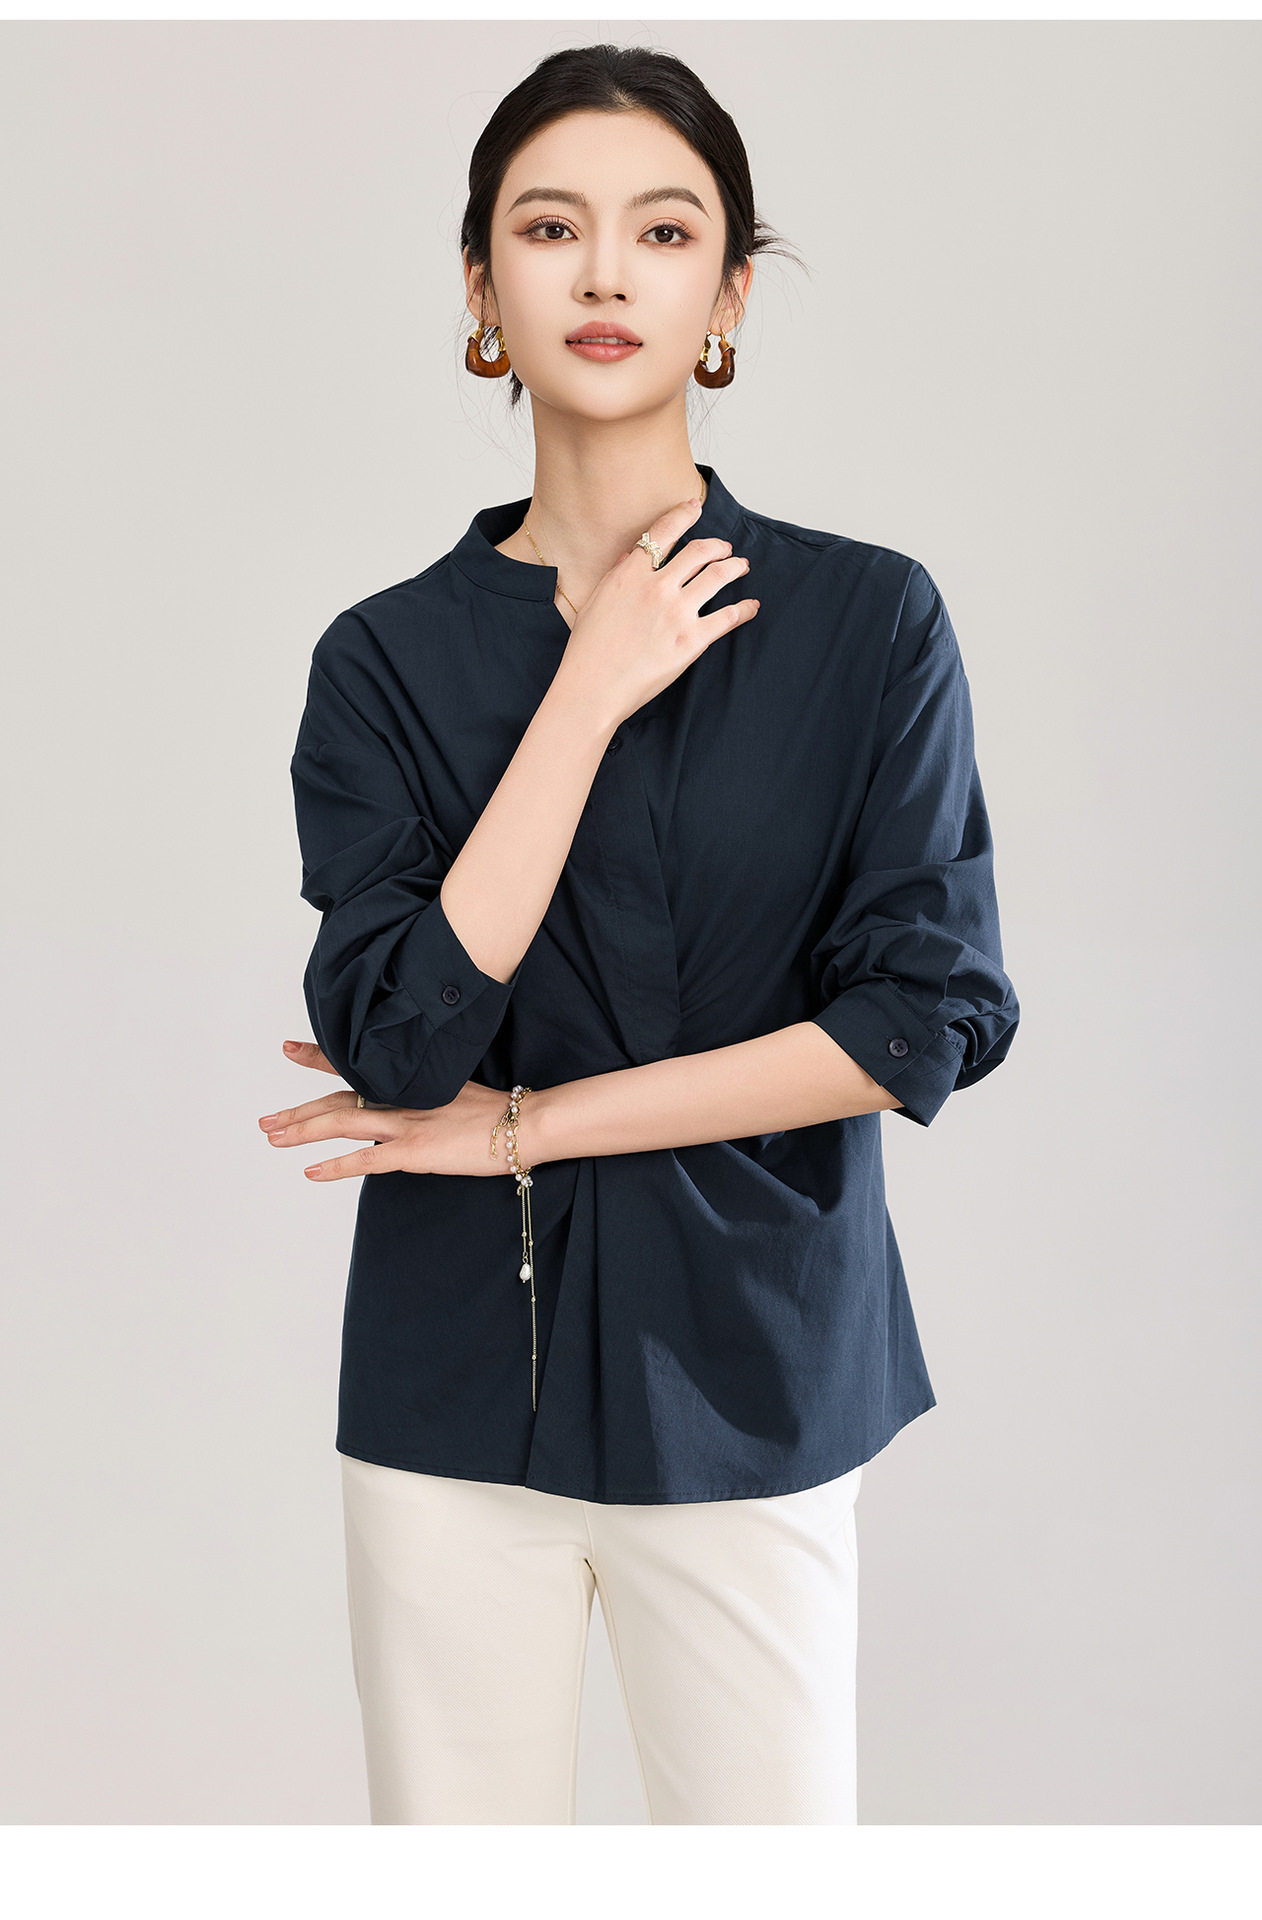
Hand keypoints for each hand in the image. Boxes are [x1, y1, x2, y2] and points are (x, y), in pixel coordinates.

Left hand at [258, 1040, 521, 1180]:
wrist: (523, 1124)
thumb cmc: (498, 1111)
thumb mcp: (455, 1088)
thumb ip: (426, 1091)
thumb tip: (406, 1097)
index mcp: (409, 1082)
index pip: (354, 1067)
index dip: (319, 1058)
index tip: (289, 1049)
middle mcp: (400, 1098)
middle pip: (337, 1100)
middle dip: (297, 1110)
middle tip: (265, 1119)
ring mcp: (406, 1124)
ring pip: (341, 1123)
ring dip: (303, 1131)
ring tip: (273, 1138)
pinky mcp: (415, 1152)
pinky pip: (365, 1160)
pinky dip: (335, 1166)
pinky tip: (311, 1172)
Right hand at [553, 495, 759, 733]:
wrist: (593, 688)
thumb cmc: (588, 650)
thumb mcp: (595, 603)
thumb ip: (617, 575)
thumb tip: (632, 556)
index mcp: (630, 575)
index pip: (663, 532)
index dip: (684, 515)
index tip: (696, 508)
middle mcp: (657, 588)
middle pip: (699, 551)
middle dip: (717, 546)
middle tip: (725, 549)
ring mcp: (677, 613)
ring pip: (718, 576)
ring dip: (734, 567)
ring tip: (741, 566)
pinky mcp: (692, 641)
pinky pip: (728, 617)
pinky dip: (744, 609)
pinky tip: (751, 606)